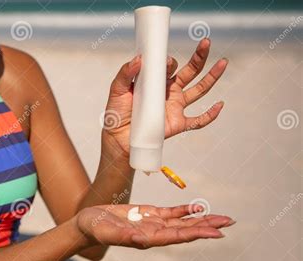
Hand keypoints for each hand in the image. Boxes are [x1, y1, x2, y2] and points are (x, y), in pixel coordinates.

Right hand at [77, 204, 234, 248]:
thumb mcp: (106, 231)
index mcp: (147, 239)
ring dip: (201, 218)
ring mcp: (152, 224)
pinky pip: (170, 213)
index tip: (217, 232)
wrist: (86, 224)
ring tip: (221, 216)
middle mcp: (154, 233)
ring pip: (182, 221)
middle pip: (186, 229)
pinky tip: (196, 206)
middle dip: (207, 225)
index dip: (197, 233)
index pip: (177, 236)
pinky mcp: (147, 214)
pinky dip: (184, 210)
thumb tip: (143, 241)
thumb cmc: (94, 229)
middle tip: (229, 222)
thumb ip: (124, 236)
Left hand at [102, 38, 227, 158]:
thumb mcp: (117, 90)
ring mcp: (176, 107)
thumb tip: (138, 59)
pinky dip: (210, 115)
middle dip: (199, 57)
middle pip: (190, 72)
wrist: (118, 138)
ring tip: (223, 63)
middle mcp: (169, 92)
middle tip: (206, 42)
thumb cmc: (117, 113)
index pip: (169, 66)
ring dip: (212, 77)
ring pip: (199, 90)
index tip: (166, 61)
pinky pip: (198, 120)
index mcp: (157, 82)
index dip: (169, 62)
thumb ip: (125, 73)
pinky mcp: (178, 124)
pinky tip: (220, 105)